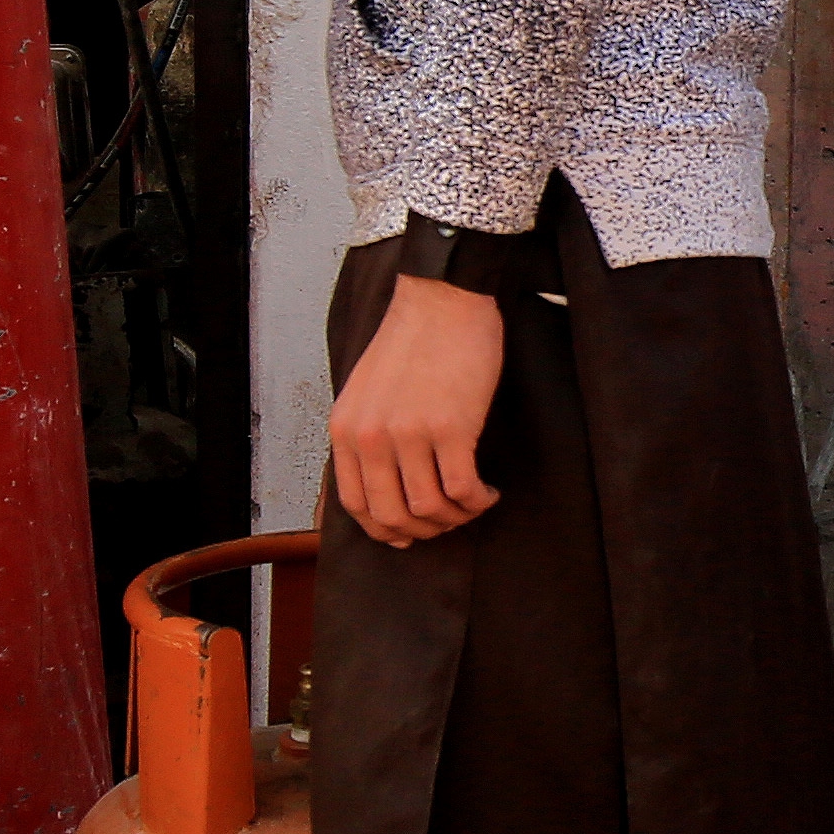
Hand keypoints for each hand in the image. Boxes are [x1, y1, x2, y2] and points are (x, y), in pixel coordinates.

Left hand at [328, 275, 504, 547]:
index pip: (355, 504)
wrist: (443, 300)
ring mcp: (409, 434)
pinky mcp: (451, 428)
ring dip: (456, 518)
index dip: (383, 529)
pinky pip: (462, 490)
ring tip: (473, 504)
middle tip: (448, 522)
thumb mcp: (367, 391)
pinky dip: (478, 501)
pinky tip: (488, 492)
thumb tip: (387, 485)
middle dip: (425, 530)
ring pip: (430, 508)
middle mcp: (371, 437)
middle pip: (392, 515)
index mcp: (346, 429)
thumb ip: (366, 435)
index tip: (408, 533)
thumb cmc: (412, 340)